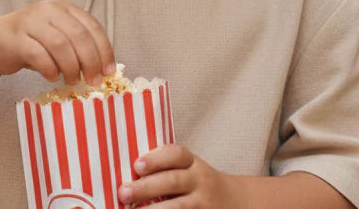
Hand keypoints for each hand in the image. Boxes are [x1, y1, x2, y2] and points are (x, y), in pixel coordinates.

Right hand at [0, 0, 114, 84]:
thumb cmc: (30, 43)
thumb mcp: (57, 38)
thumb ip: (77, 47)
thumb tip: (103, 69)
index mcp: (64, 8)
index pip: (92, 26)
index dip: (104, 50)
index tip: (109, 71)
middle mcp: (48, 9)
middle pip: (79, 36)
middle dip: (90, 62)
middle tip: (93, 81)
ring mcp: (30, 21)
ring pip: (60, 45)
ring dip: (71, 68)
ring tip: (71, 81)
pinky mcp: (15, 38)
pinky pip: (38, 55)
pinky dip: (49, 69)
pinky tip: (51, 77)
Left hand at [117, 144, 239, 207]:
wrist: (235, 201)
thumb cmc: (197, 183)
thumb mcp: (189, 168)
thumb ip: (165, 168)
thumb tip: (126, 173)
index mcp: (192, 163)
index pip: (177, 154)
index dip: (156, 159)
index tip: (137, 166)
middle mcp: (199, 181)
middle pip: (173, 181)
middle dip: (147, 187)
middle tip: (123, 192)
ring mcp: (202, 203)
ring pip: (178, 207)